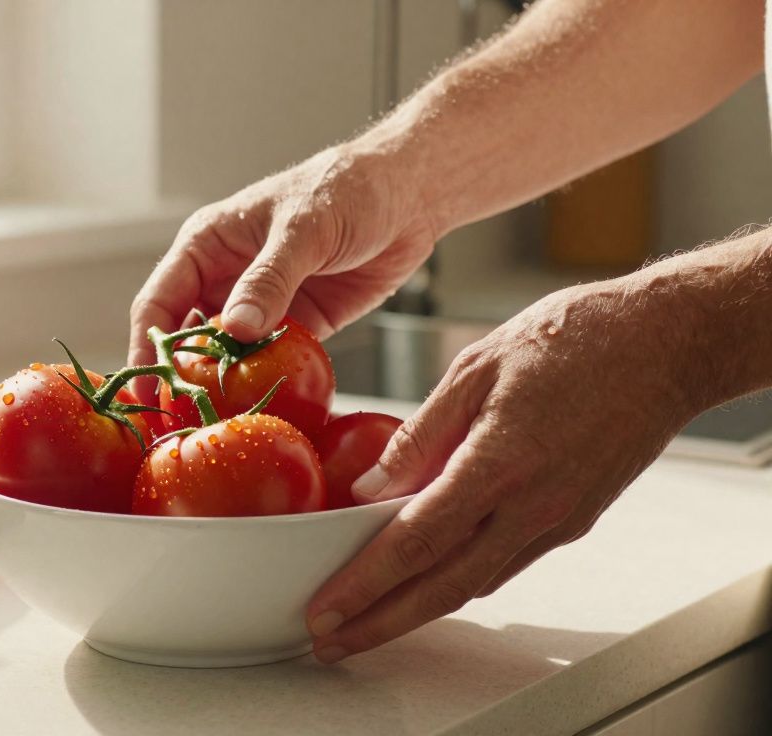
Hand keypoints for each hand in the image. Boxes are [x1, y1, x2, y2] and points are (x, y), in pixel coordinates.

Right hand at [127, 146, 435, 399]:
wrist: (411, 194)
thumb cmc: (348, 189)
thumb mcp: (303, 229)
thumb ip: (269, 279)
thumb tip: (233, 330)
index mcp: (207, 246)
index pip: (158, 303)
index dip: (146, 349)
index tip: (146, 391)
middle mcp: (225, 279)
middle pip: (185, 339)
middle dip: (179, 381)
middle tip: (178, 424)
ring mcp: (261, 306)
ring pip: (226, 358)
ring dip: (222, 390)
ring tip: (217, 428)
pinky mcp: (298, 326)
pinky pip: (271, 364)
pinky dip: (266, 387)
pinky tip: (265, 414)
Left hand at [304, 278, 700, 661]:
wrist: (667, 345)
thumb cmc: (576, 338)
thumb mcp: (476, 367)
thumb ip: (420, 433)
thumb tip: (371, 484)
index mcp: (499, 463)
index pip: (416, 541)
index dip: (364, 583)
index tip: (325, 609)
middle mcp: (532, 506)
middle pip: (442, 587)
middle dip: (380, 622)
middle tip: (331, 641)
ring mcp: (557, 519)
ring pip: (475, 583)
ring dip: (417, 609)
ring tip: (367, 618)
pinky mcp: (574, 519)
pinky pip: (505, 563)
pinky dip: (459, 578)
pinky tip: (428, 576)